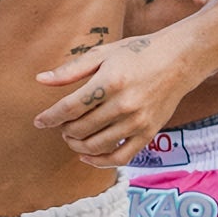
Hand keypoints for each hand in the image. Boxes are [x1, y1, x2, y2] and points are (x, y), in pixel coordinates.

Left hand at [32, 33, 188, 165]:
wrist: (178, 60)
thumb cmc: (137, 53)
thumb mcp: (103, 54)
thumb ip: (70, 70)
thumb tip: (40, 80)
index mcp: (110, 81)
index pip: (70, 107)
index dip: (50, 117)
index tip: (39, 121)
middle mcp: (124, 104)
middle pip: (80, 128)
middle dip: (64, 130)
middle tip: (61, 125)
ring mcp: (137, 121)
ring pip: (96, 146)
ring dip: (77, 145)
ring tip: (72, 137)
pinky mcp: (148, 133)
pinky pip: (120, 157)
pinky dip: (100, 162)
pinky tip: (87, 156)